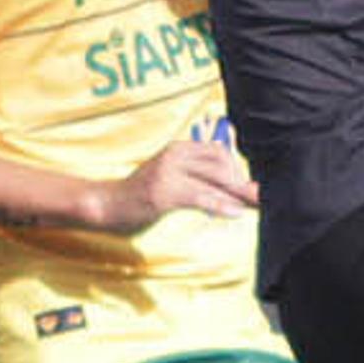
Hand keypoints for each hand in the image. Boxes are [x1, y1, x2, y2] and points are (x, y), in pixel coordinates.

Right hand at [106, 131, 259, 229]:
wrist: (107, 204)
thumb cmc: (145, 196)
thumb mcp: (176, 181)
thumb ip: (204, 183)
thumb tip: (245, 193)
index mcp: (179, 149)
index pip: (220, 152)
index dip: (238, 170)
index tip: (247, 188)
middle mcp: (174, 155)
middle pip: (222, 165)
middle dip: (241, 184)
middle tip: (255, 200)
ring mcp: (167, 173)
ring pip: (214, 181)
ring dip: (236, 196)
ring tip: (252, 206)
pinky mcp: (162, 192)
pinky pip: (200, 197)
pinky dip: (220, 205)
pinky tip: (234, 213)